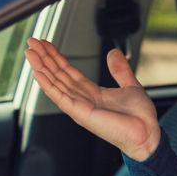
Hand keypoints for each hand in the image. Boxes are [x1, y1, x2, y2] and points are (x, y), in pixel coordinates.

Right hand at [25, 38, 160, 161]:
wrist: (147, 133)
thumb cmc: (139, 116)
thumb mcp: (130, 85)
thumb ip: (120, 69)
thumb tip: (113, 52)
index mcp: (92, 93)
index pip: (68, 71)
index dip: (56, 57)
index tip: (46, 44)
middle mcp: (82, 100)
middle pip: (58, 75)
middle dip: (44, 58)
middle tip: (32, 42)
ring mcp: (79, 107)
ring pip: (55, 83)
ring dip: (41, 67)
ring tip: (30, 53)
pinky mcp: (80, 113)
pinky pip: (60, 97)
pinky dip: (48, 85)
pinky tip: (37, 73)